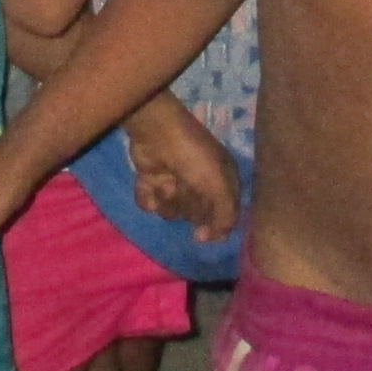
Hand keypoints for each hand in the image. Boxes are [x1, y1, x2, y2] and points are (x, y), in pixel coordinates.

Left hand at [120, 103, 240, 242]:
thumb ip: (225, 216)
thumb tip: (209, 239)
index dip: (213, 228)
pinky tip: (149, 181)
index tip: (199, 235)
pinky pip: (149, 204)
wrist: (157, 131)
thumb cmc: (194, 157)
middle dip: (187, 207)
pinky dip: (147, 196)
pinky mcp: (152, 181)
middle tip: (183, 190)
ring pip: (171, 212)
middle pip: (195, 216)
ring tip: (165, 182)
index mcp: (222, 181)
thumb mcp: (219, 186)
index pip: (223, 216)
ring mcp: (175, 183)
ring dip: (167, 201)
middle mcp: (201, 185)